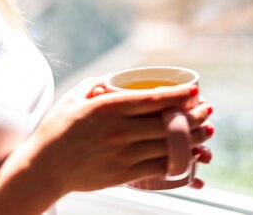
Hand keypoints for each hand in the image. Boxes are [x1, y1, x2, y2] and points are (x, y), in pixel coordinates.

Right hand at [23, 77, 213, 195]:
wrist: (45, 167)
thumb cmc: (58, 129)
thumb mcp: (74, 97)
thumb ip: (96, 84)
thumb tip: (114, 78)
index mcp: (108, 107)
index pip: (151, 99)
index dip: (177, 94)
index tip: (195, 89)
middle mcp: (119, 131)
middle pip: (166, 123)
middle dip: (192, 116)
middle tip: (207, 109)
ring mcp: (123, 154)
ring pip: (167, 146)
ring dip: (190, 139)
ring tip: (206, 131)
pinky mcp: (124, 174)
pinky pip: (158, 167)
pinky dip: (176, 161)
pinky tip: (187, 154)